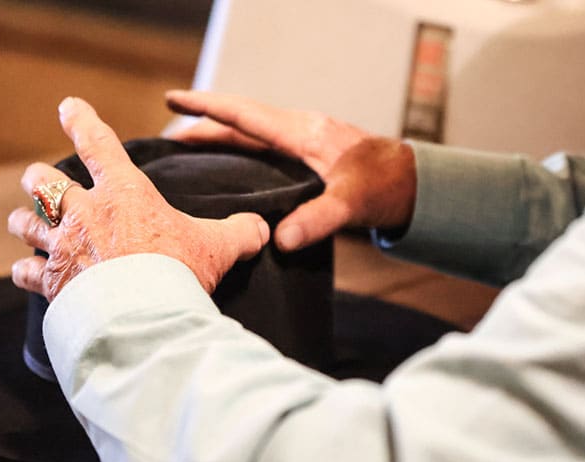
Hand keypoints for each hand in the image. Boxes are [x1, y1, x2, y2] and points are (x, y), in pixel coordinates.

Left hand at [7, 97, 269, 300]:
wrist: (143, 318)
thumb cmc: (178, 274)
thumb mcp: (217, 248)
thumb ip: (239, 233)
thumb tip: (261, 229)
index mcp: (123, 193)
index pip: (97, 144)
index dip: (80, 120)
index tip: (68, 106)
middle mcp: (85, 213)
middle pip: (43, 182)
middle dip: (39, 179)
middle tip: (37, 179)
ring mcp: (63, 247)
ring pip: (25, 223)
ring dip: (24, 222)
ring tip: (23, 223)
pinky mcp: (51, 282)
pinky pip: (25, 270)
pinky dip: (25, 270)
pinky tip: (25, 272)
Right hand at [166, 90, 415, 251]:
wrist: (416, 185)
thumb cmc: (387, 188)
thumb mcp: (352, 205)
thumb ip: (317, 220)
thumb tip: (279, 240)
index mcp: (304, 133)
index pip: (245, 114)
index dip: (206, 108)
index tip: (173, 99)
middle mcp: (301, 129)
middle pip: (242, 120)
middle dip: (204, 123)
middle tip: (168, 136)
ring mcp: (306, 139)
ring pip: (253, 130)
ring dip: (221, 134)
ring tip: (189, 147)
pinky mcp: (311, 152)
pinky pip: (266, 143)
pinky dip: (242, 146)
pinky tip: (232, 164)